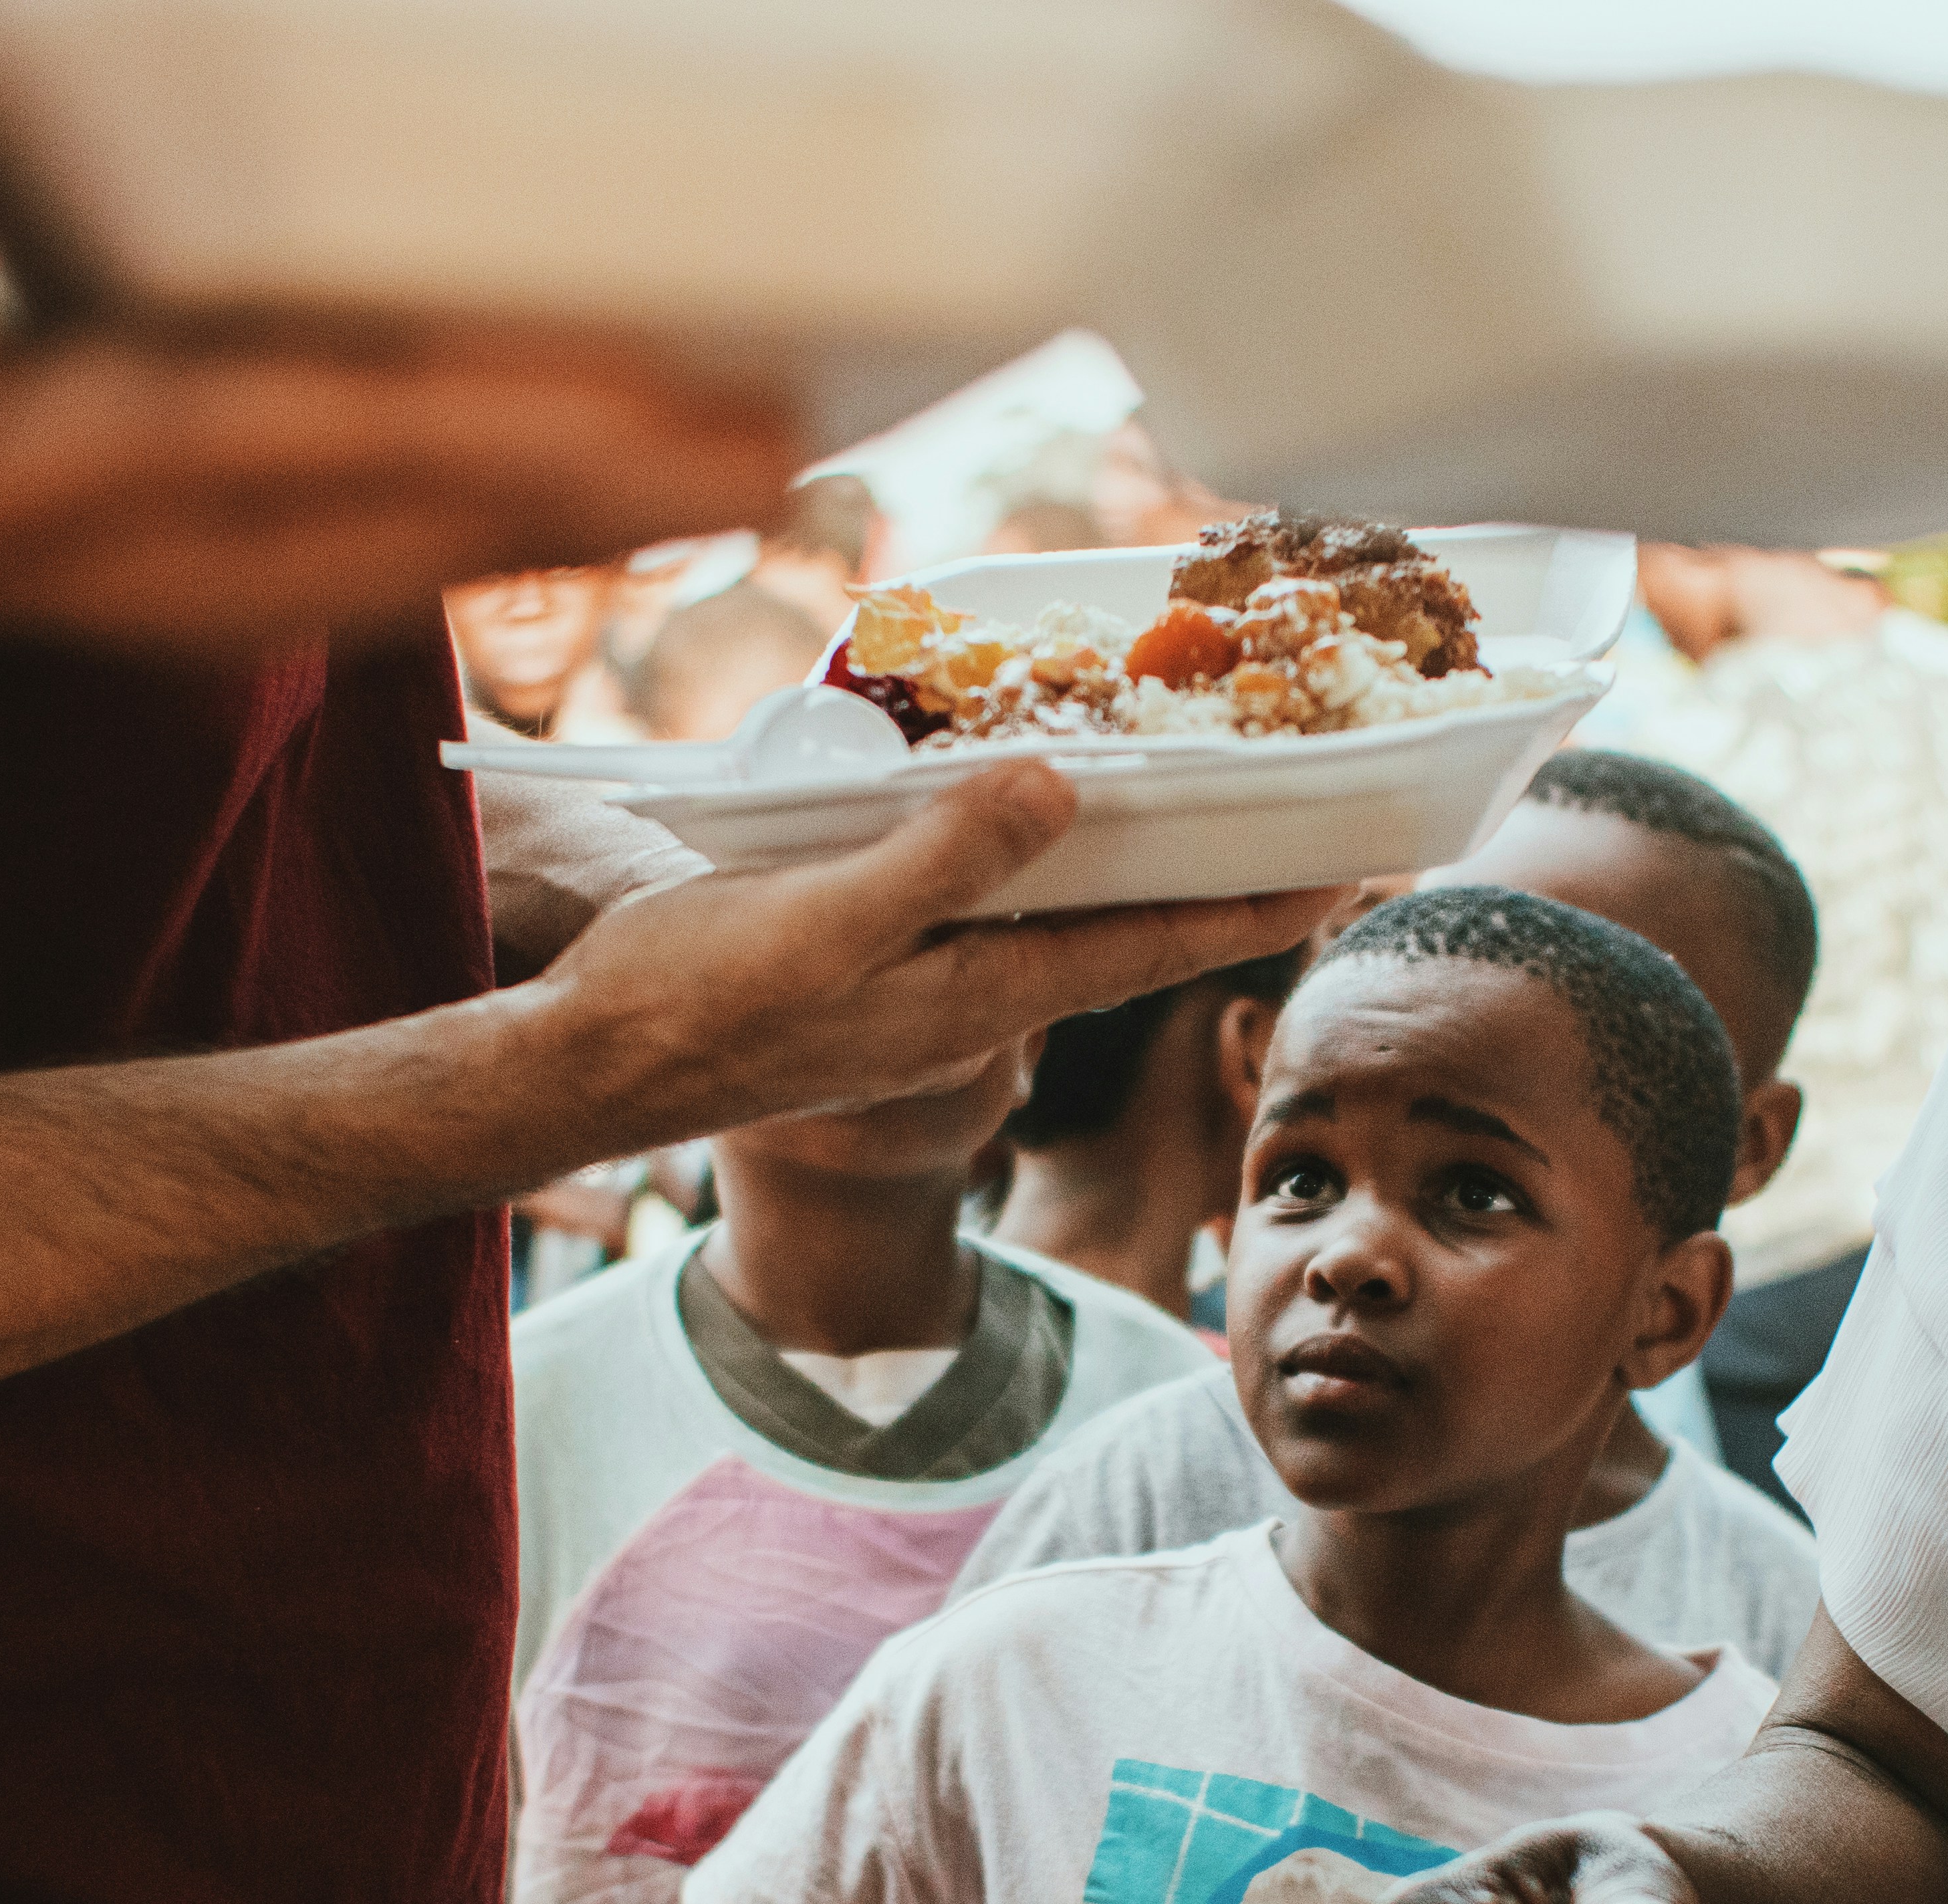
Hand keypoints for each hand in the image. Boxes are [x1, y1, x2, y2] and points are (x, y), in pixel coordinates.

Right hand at [528, 764, 1341, 1152]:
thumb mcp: (826, 920)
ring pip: (1061, 916)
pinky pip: (988, 903)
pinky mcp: (874, 965)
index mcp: (981, 994)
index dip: (1258, 903)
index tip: (1353, 867)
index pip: (1155, 944)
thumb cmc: (698, 1003)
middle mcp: (973, 996)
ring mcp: (924, 986)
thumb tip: (1059, 792)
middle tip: (1312, 824)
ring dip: (1138, 867)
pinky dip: (1038, 856)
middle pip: (1129, 932)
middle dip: (1223, 879)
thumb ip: (943, 861)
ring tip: (1208, 808)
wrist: (594, 1066)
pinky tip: (1037, 813)